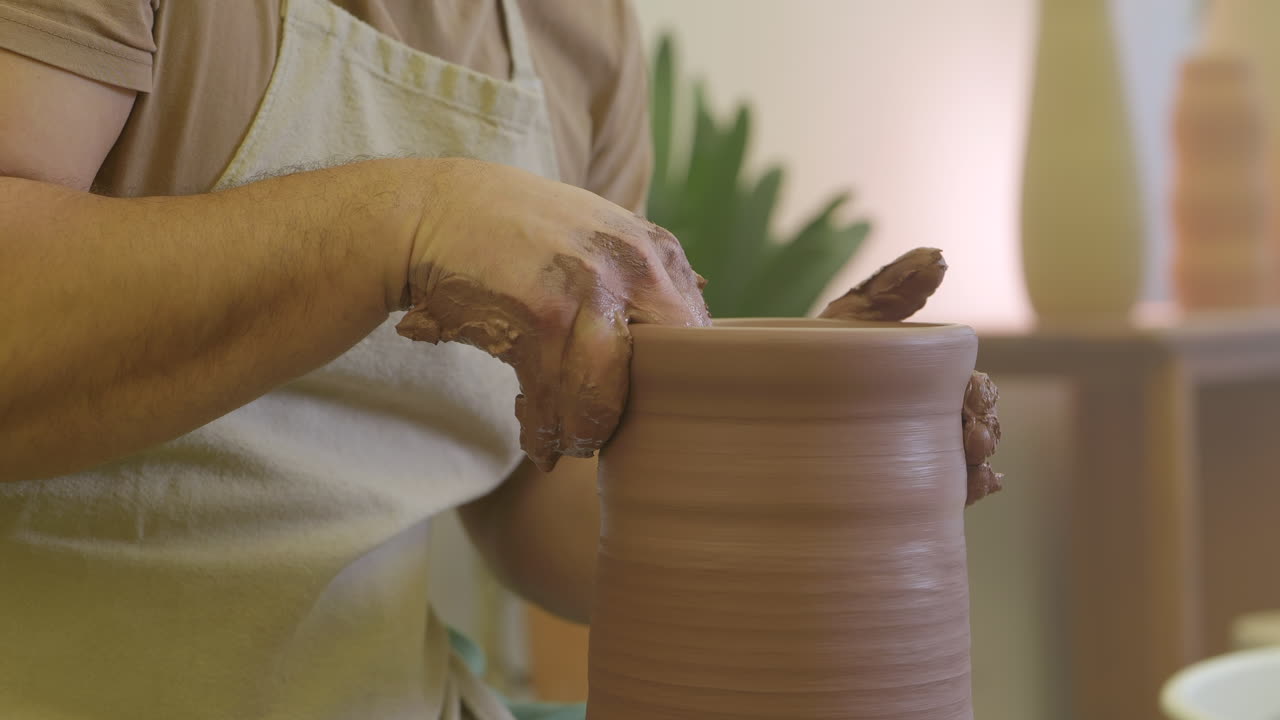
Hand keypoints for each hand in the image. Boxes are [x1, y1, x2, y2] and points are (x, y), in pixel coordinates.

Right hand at [394, 158, 710, 470]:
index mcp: (654, 254)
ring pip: (601, 398)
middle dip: (633, 414)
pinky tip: (537, 442)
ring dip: (580, 434)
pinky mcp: (540, 318)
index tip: (643, 406)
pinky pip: (553, 401)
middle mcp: (632, 268)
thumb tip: (703, 306)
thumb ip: (647, 271)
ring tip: (565, 444)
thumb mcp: (600, 232)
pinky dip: (544, 433)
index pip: (693, 342)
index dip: (670, 386)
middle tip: (609, 434)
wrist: (437, 211)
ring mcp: (587, 292)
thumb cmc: (522, 230)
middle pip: (660, 374)